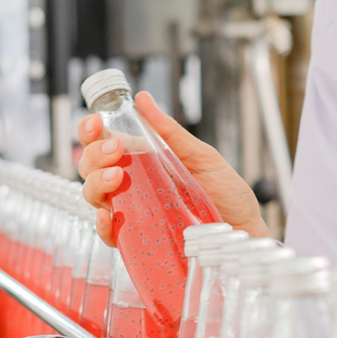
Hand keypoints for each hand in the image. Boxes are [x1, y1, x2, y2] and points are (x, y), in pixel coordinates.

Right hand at [78, 91, 270, 246]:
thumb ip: (171, 132)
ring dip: (96, 183)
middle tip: (115, 150)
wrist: (245, 229)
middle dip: (94, 155)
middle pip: (91, 168)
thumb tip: (143, 99)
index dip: (91, 132)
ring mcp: (134, 211)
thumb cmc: (227, 193)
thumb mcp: (202, 156)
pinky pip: (109, 235)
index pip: (105, 143)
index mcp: (144, 161)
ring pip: (94, 196)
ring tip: (116, 176)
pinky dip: (103, 225)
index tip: (96, 122)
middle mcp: (133, 185)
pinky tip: (109, 214)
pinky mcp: (139, 238)